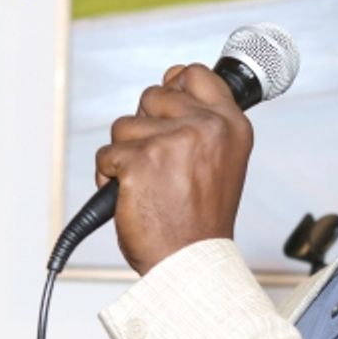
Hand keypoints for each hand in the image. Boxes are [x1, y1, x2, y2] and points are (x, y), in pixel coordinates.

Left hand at [96, 63, 253, 274]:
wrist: (191, 264)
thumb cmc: (200, 222)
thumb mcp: (221, 162)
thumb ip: (202, 123)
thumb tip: (171, 81)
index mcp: (231, 125)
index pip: (195, 74)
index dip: (173, 86)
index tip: (167, 105)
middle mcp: (206, 127)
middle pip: (152, 96)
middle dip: (144, 128)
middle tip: (161, 167)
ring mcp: (172, 142)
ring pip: (124, 125)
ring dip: (125, 156)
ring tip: (148, 186)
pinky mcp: (140, 161)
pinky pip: (106, 155)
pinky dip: (108, 178)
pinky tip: (131, 197)